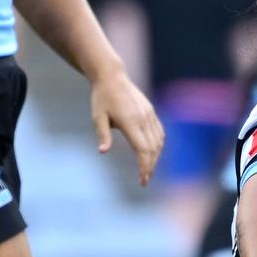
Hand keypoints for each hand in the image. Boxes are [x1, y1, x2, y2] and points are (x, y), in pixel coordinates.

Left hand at [88, 70, 164, 186]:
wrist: (112, 77)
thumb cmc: (102, 98)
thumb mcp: (97, 117)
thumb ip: (102, 135)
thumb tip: (103, 151)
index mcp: (130, 121)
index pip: (142, 149)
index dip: (144, 166)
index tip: (142, 180)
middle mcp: (143, 118)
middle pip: (153, 148)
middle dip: (150, 166)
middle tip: (144, 180)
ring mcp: (149, 114)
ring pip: (158, 141)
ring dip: (156, 157)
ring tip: (148, 169)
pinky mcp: (150, 111)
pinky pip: (159, 132)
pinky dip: (158, 145)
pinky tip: (153, 153)